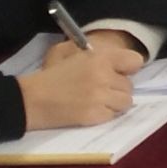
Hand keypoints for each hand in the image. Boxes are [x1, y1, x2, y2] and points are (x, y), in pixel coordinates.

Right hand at [19, 42, 141, 129]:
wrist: (31, 100)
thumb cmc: (49, 75)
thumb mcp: (68, 52)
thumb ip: (95, 53)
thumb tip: (117, 61)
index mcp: (99, 57)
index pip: (135, 61)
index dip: (127, 68)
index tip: (119, 72)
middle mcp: (104, 76)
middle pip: (129, 85)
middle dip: (117, 88)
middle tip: (100, 89)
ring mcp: (100, 97)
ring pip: (125, 102)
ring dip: (114, 103)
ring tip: (97, 101)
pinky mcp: (95, 115)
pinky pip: (113, 115)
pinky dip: (104, 114)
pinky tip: (90, 109)